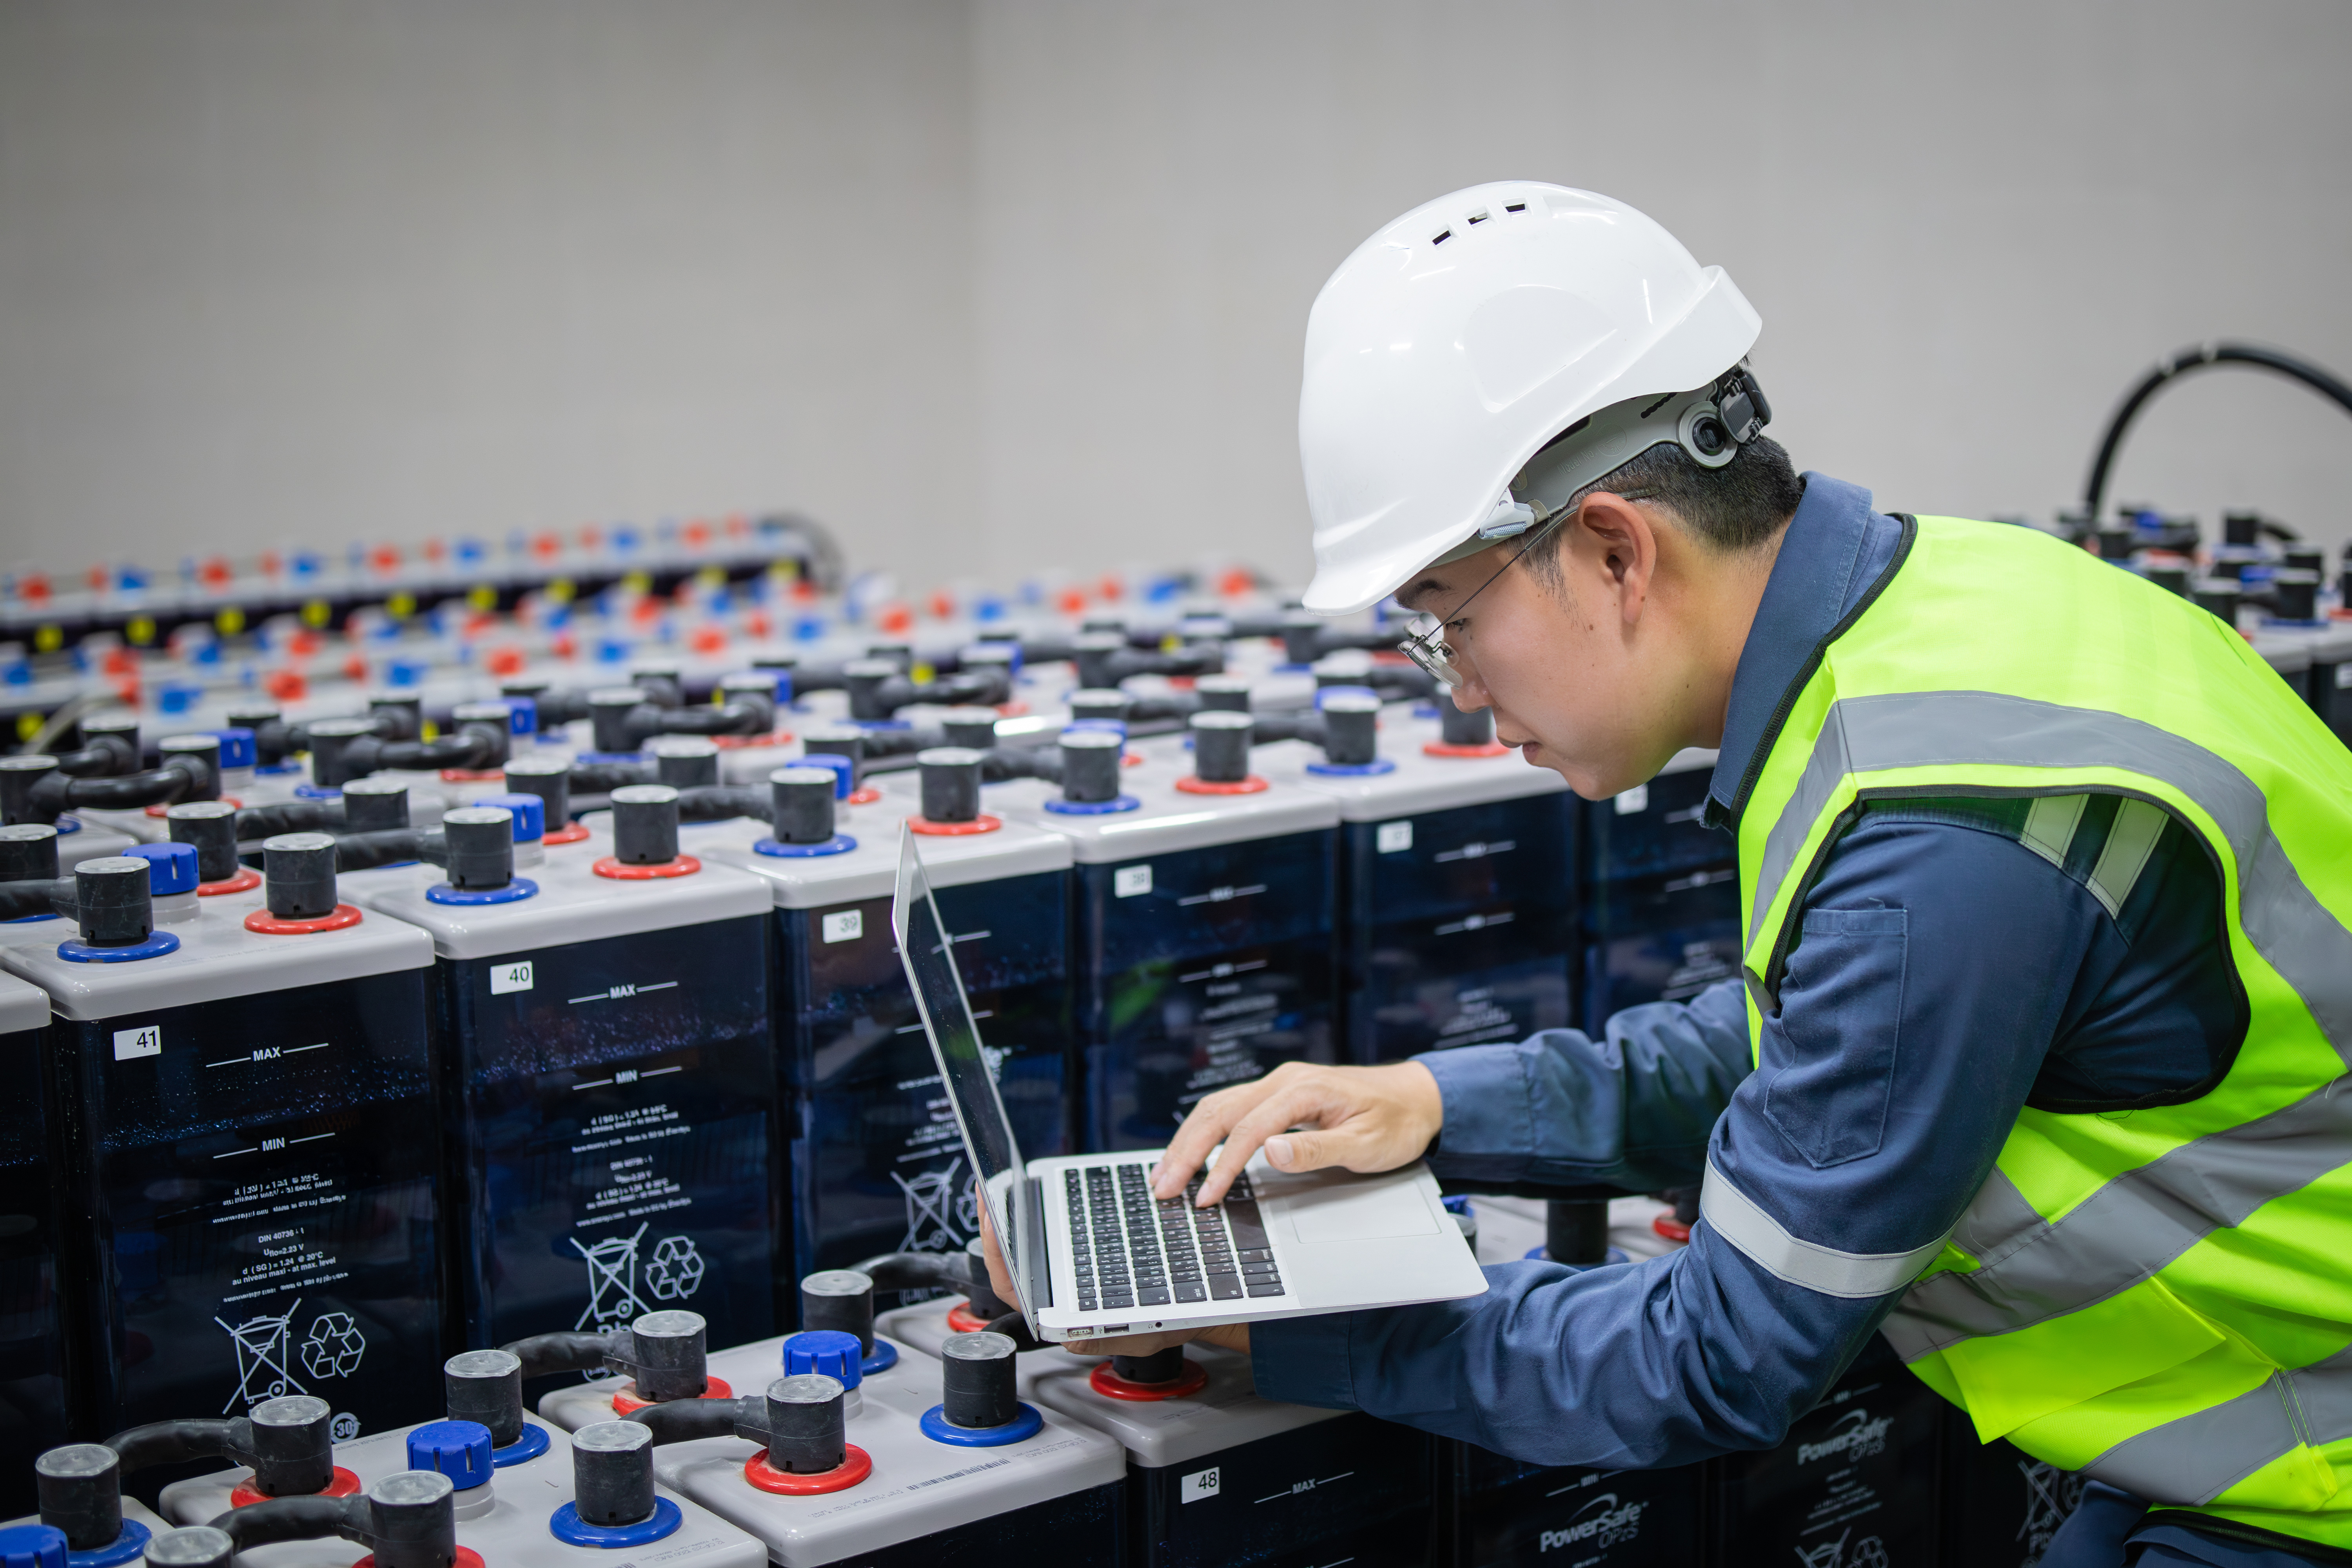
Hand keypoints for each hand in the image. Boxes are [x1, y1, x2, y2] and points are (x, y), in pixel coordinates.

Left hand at [976, 1182, 1249, 1357]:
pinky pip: (1055, 1237)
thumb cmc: (1169, 1324)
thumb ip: (1108, 1340)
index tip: (991, 1220)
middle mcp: (1061, 1294)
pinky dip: (1041, 1214)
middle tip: (988, 1193)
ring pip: (1030, 1248)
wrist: (1201, 1304)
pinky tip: (1036, 1195)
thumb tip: (1071, 1339)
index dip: (997, 1255)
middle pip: (1013, 1263)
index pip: (1014, 1288)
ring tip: (1003, 1189)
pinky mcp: (1085, 1258)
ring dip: (1014, 1218)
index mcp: (1064, 1316)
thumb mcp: (1144, 1337)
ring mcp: (1071, 1274)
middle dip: (995, 1226)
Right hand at [1150, 1059, 1443, 1205]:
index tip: (1204, 1197)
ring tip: (1163, 1174)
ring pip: (1219, 1107)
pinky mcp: (1279, 1095)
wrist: (1418, 1097)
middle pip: (1220, 1111)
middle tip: (1162, 1187)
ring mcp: (1280, 1085)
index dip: (1222, 1165)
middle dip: (1187, 1151)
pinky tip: (1191, 1152)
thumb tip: (1271, 1151)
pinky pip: (1232, 1109)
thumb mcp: (1366, 1143)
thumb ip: (1318, 1149)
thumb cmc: (1396, 1121)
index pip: (1249, 1129)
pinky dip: (1205, 1132)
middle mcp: (1284, 1081)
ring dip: (1188, 1140)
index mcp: (1304, 1089)